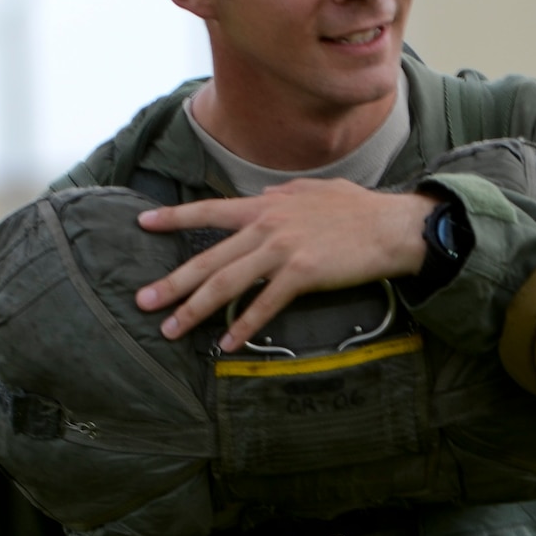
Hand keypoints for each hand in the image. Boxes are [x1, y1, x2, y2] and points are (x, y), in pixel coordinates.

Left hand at [136, 180, 432, 350]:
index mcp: (265, 205)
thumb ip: (281, 195)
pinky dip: (243, 326)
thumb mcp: (313, 191)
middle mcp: (267, 225)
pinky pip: (264, 305)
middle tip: (143, 302)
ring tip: (172, 329)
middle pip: (208, 257)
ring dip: (195, 310)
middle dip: (172, 282)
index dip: (174, 217)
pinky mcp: (302, 273)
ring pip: (227, 283)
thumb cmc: (358, 209)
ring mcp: (282, 249)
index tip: (143, 223)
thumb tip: (261, 195)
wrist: (392, 226)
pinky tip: (227, 344)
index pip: (209, 210)